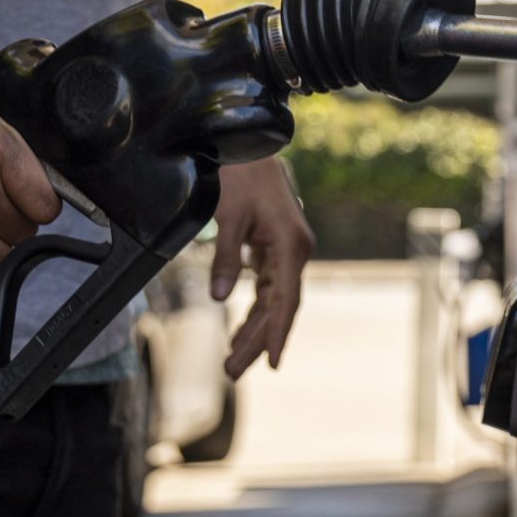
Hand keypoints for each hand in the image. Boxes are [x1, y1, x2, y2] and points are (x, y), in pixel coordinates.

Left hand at [211, 158, 314, 378]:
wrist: (248, 144)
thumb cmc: (241, 175)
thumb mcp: (229, 216)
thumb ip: (226, 258)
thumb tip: (221, 297)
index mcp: (291, 245)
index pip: (286, 300)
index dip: (277, 333)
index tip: (271, 363)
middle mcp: (295, 251)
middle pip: (278, 307)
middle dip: (256, 341)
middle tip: (233, 372)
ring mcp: (286, 250)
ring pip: (273, 300)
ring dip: (253, 329)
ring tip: (232, 361)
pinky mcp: (275, 247)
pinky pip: (267, 286)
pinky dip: (254, 308)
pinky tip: (239, 330)